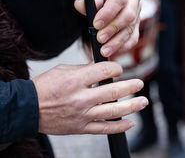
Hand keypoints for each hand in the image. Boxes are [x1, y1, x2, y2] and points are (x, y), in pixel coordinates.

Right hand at [32, 62, 147, 134]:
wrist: (29, 108)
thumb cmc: (45, 86)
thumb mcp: (63, 70)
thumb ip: (84, 69)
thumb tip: (101, 66)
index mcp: (76, 80)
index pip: (104, 71)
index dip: (116, 68)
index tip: (119, 68)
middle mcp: (81, 98)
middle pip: (113, 92)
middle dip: (130, 86)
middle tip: (140, 83)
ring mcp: (82, 115)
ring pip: (113, 111)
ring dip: (132, 106)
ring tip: (143, 101)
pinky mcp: (81, 127)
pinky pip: (104, 129)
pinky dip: (119, 127)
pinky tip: (131, 122)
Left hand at [74, 0, 140, 55]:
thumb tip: (87, 7)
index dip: (108, 13)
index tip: (96, 24)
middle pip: (128, 15)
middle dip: (113, 29)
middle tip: (99, 39)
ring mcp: (138, 11)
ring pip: (131, 28)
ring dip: (117, 41)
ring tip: (104, 51)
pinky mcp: (137, 23)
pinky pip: (133, 37)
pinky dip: (123, 46)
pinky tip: (113, 52)